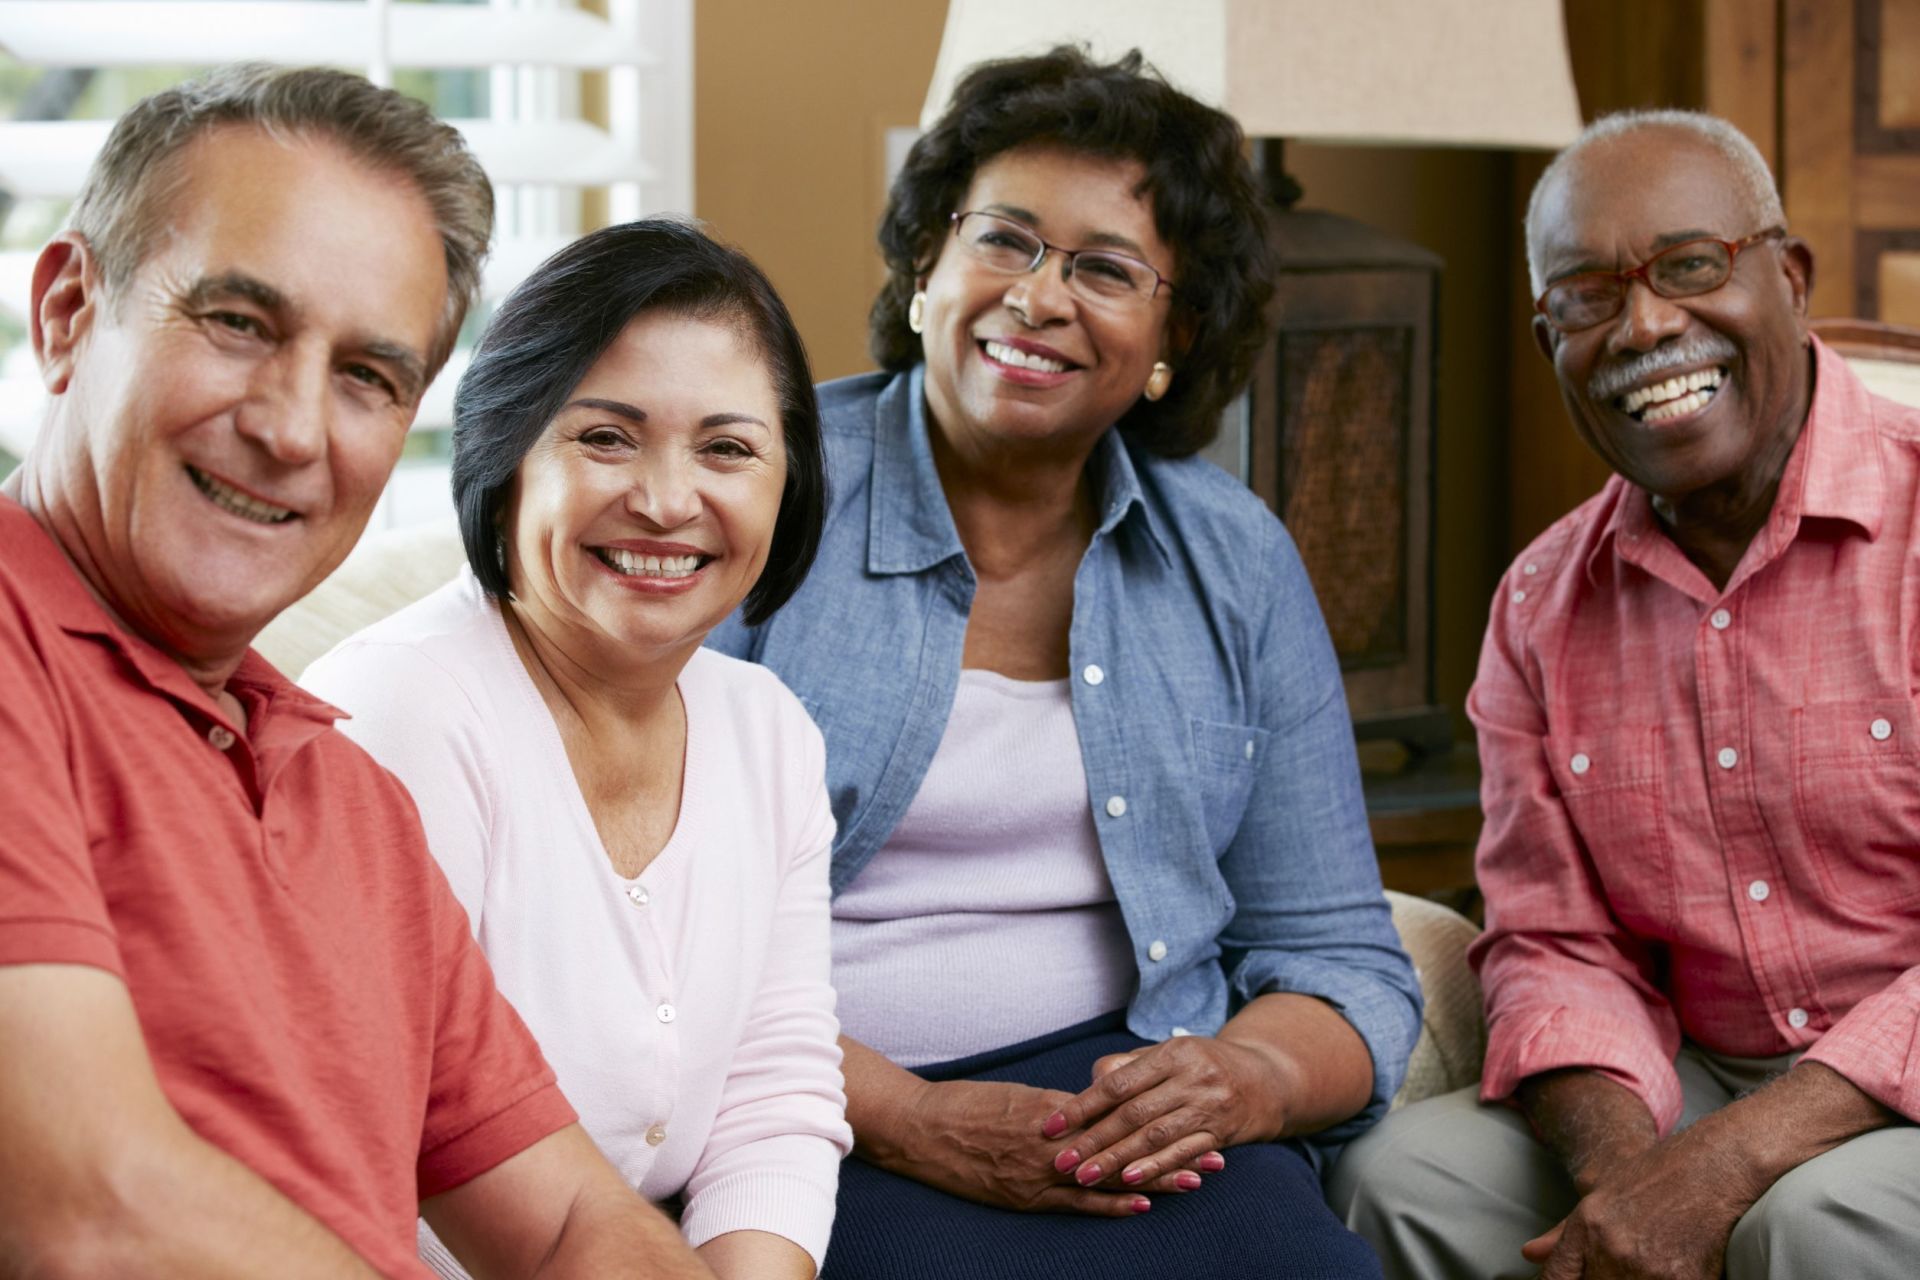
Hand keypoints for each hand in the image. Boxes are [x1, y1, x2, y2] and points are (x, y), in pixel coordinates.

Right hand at [890, 1078, 1191, 1215]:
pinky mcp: (1025, 1195)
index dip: (1160, 1118)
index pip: (1119, 1113)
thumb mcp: (1017, 1097)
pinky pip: (1075, 1201)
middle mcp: (1055, 1138)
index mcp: (1054, 1109)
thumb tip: (1089, 1107)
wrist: (919, 1129)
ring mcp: (1040, 1169)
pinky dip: (1110, 1203)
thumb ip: (1056, 1107)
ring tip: (1198, 1177)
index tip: (1197, 1116)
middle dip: (1173, 1148)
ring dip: (1156, 1177)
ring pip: (1110, 1173)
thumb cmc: (965, 1107)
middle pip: (1126, 1144)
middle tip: (1216, 1149)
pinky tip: (1141, 1204)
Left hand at [1041, 1036, 1271, 1190]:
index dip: (1082, 1106)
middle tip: (1060, 1161)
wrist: (1269, 1079)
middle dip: (1093, 1140)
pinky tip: (1130, 1180)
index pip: (1118, 1084)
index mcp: (1172, 1054)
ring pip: (1155, 1136)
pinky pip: (1185, 1153)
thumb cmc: (1204, 1065)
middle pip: (1133, 1114)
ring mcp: (1210, 1106)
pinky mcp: (1223, 1133)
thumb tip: (1090, 1083)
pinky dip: (1156, 1166)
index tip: (1051, 1126)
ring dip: (1117, 1159)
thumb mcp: (1169, 1054)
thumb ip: (1129, 1067)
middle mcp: (1192, 1078)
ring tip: (1085, 1176)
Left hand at [1521, 1128, 1757, 1278]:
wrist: (1714, 1166)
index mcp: (1588, 1226)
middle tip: (1614, 1269)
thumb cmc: (1657, 1175)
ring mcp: (1649, 1269)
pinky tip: (1669, 1268)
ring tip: (1646, 1262)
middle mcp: (1612, 1249)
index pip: (1558, 1277)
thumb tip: (1528, 1255)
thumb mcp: (1601, 1191)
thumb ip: (1564, 1232)